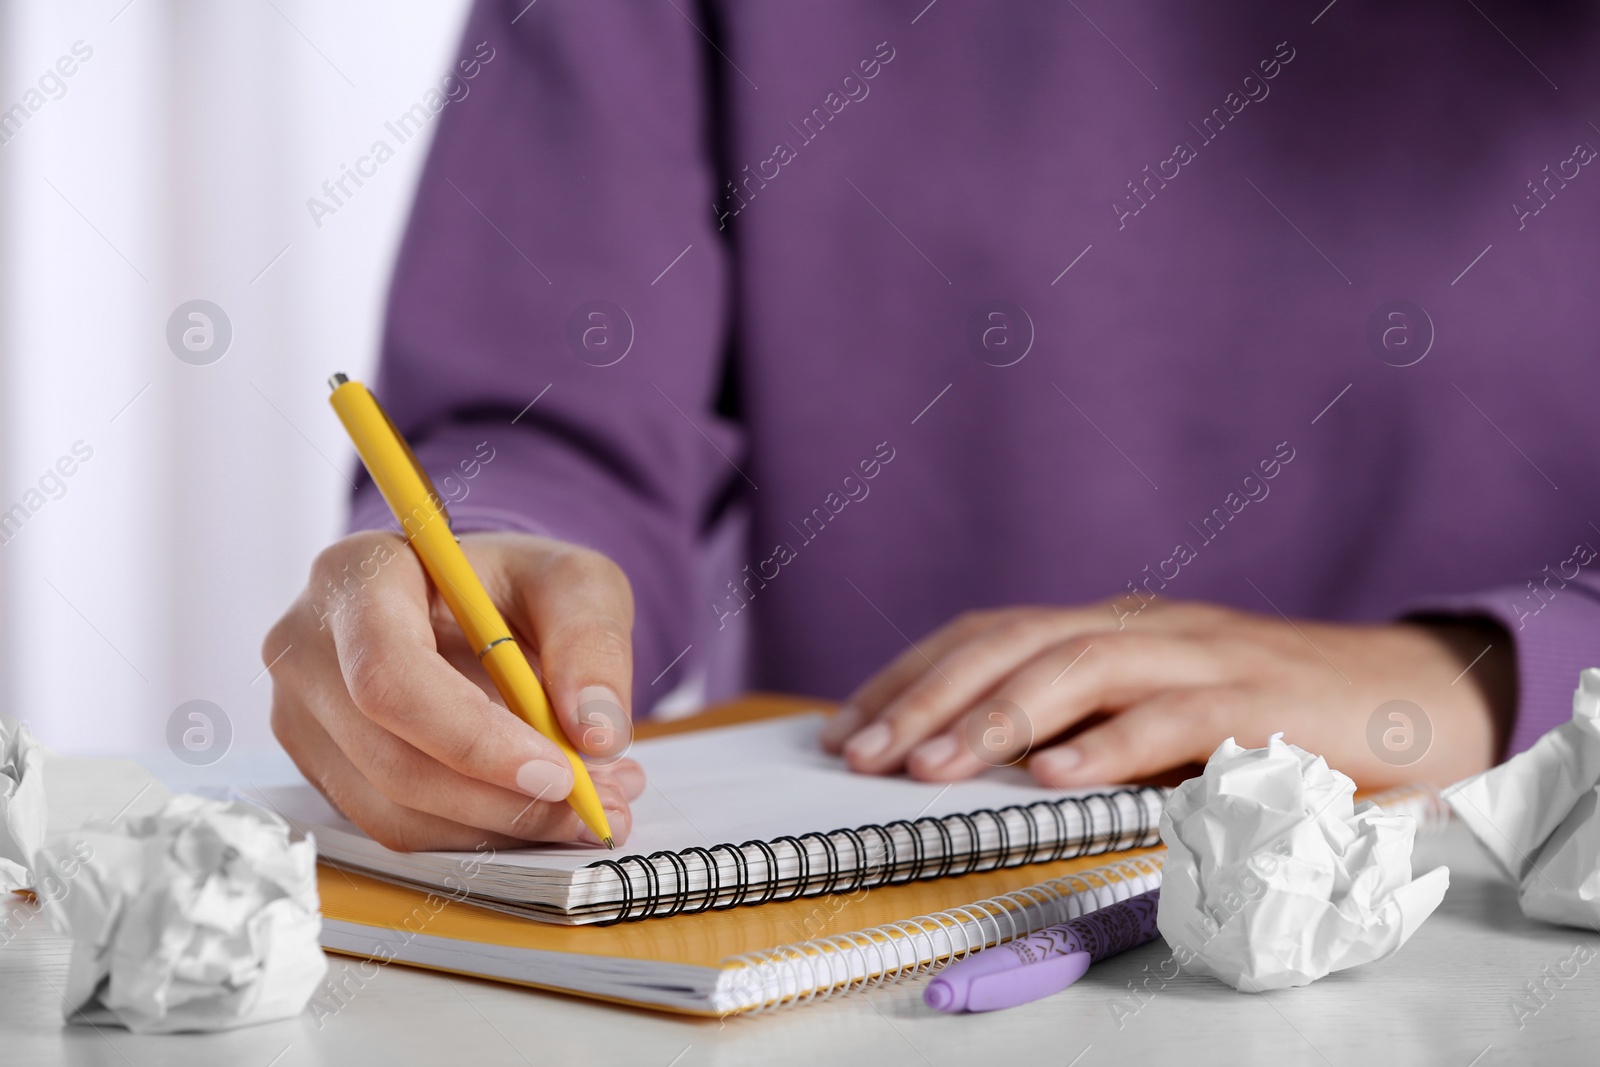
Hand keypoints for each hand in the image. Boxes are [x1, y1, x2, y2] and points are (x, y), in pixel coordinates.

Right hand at [264, 530, 644, 850]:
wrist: (471, 602)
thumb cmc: (513, 583)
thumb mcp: (574, 582)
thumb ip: (592, 643)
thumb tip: (596, 734)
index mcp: (356, 576)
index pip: (390, 676)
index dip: (473, 739)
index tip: (559, 772)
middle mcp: (307, 648)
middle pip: (392, 758)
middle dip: (502, 799)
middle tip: (597, 805)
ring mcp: (304, 715)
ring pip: (395, 810)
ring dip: (501, 825)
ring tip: (589, 803)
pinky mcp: (324, 768)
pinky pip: (396, 827)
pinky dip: (478, 832)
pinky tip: (540, 805)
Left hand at [821, 600, 1513, 789]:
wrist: (1413, 695)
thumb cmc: (1268, 717)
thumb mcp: (1159, 717)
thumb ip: (1085, 729)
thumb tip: (978, 772)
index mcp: (1112, 629)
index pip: (989, 632)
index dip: (911, 673)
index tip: (844, 724)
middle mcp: (1145, 628)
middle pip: (1016, 642)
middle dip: (928, 695)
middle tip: (861, 752)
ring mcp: (1203, 657)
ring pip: (1081, 668)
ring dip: (995, 718)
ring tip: (929, 766)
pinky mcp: (1262, 701)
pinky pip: (1175, 718)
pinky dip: (1110, 747)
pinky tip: (1054, 778)